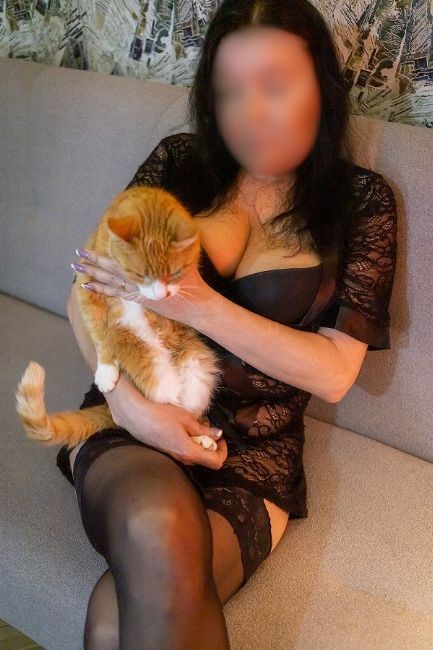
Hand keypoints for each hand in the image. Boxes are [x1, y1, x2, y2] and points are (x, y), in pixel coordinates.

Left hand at [71, 247, 213, 325]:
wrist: (195, 306)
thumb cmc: (192, 281)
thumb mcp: (183, 260)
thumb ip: (173, 247)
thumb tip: (168, 230)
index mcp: (145, 274)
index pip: (117, 265)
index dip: (100, 258)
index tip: (85, 250)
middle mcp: (138, 284)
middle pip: (110, 273)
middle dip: (92, 264)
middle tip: (76, 256)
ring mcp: (138, 292)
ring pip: (111, 283)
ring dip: (93, 276)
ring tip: (77, 270)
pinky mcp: (140, 298)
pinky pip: (117, 293)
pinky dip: (102, 289)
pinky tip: (89, 286)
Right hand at [107, 373, 227, 469]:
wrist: (134, 415)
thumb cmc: (160, 414)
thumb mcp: (186, 418)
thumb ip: (203, 429)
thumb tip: (217, 435)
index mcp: (189, 451)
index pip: (215, 462)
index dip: (223, 452)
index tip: (221, 439)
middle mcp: (181, 459)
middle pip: (205, 460)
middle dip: (211, 446)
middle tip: (208, 429)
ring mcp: (172, 457)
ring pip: (193, 456)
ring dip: (199, 444)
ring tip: (194, 427)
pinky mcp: (165, 453)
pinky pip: (182, 453)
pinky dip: (188, 443)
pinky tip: (181, 430)